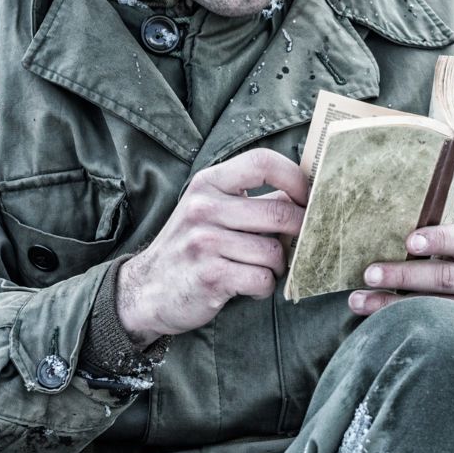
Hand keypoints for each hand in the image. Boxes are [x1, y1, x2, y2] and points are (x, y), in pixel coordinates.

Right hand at [117, 149, 307, 343]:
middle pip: (280, 213)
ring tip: (261, 269)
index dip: (295, 178)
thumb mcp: (209, 211)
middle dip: (299, 232)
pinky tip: (248, 286)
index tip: (307, 198)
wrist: (146, 290)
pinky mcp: (210, 276)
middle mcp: (204, 208)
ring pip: (274, 252)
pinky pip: (262, 280)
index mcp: (208, 183)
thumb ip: (251, 201)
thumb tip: (305, 198)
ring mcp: (205, 242)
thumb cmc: (189, 247)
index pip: (263, 162)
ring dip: (278, 267)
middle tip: (297, 244)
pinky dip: (264, 287)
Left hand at [348, 224, 453, 318]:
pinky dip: (403, 326)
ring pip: (436, 308)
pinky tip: (378, 323)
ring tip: (359, 301)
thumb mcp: (445, 258)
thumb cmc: (447, 275)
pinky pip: (435, 332)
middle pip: (445, 277)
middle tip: (369, 275)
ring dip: (392, 304)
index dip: (437, 239)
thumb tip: (378, 241)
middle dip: (403, 276)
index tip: (409, 242)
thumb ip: (422, 250)